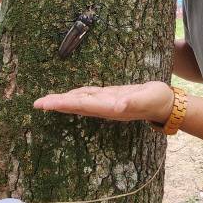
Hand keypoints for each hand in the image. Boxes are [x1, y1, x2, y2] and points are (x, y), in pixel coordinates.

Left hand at [33, 81, 174, 124]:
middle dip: (56, 104)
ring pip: (79, 101)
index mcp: (108, 107)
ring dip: (63, 101)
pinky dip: (76, 96)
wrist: (166, 104)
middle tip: (36, 103)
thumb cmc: (157, 100)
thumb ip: (132, 103)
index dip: (61, 104)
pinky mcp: (110, 96)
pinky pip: (88, 96)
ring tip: (47, 101)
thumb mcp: (146, 99)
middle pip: (75, 105)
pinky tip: (70, 95)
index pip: (79, 105)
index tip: (44, 104)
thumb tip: (117, 107)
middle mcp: (104, 107)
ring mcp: (106, 103)